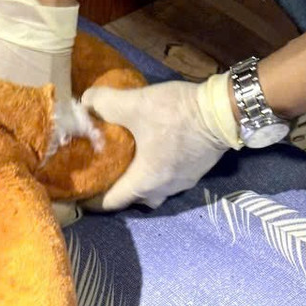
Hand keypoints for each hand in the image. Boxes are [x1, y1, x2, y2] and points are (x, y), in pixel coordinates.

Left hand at [80, 75, 240, 210]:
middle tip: (106, 172)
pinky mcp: (196, 173)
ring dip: (141, 182)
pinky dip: (158, 173)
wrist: (223, 112)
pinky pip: (170, 181)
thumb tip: (85, 102)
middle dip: (118, 190)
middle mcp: (163, 189)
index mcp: (145, 181)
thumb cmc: (176, 114)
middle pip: (134, 200)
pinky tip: (155, 152)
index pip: (112, 203)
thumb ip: (103, 102)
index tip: (82, 190)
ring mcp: (182, 183)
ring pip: (154, 192)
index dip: (93, 200)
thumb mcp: (134, 103)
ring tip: (130, 163)